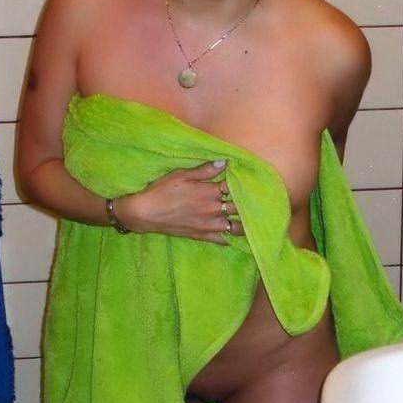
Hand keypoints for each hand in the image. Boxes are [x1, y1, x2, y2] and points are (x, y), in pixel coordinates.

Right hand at [114, 160, 243, 244]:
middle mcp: (213, 209)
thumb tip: (225, 162)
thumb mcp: (182, 174)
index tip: (249, 180)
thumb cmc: (161, 191)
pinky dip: (233, 237)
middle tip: (257, 199)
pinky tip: (238, 233)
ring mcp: (209, 225)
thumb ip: (205, 170)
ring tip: (253, 216)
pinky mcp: (202, 236)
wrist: (145, 214)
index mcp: (210, 192)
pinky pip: (225, 240)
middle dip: (249, 202)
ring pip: (237, 226)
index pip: (236, 187)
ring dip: (246, 221)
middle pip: (240, 207)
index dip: (244, 184)